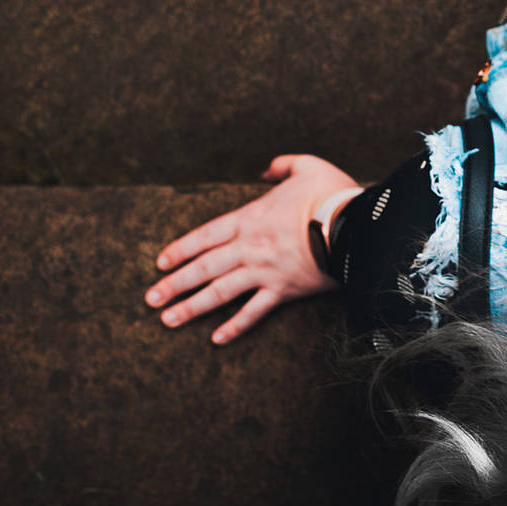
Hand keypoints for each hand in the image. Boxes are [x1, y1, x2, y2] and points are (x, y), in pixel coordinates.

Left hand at [145, 153, 358, 344]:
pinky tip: (217, 339)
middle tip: (150, 299)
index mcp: (251, 218)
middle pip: (204, 268)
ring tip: (168, 321)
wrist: (356, 227)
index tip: (160, 263)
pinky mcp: (284, 291)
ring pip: (220, 293)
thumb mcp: (308, 166)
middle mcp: (250, 247)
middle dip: (174, 284)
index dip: (181, 249)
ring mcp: (264, 272)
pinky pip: (254, 312)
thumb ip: (283, 165)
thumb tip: (266, 170)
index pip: (205, 236)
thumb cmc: (332, 195)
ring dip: (192, 307)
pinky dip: (235, 327)